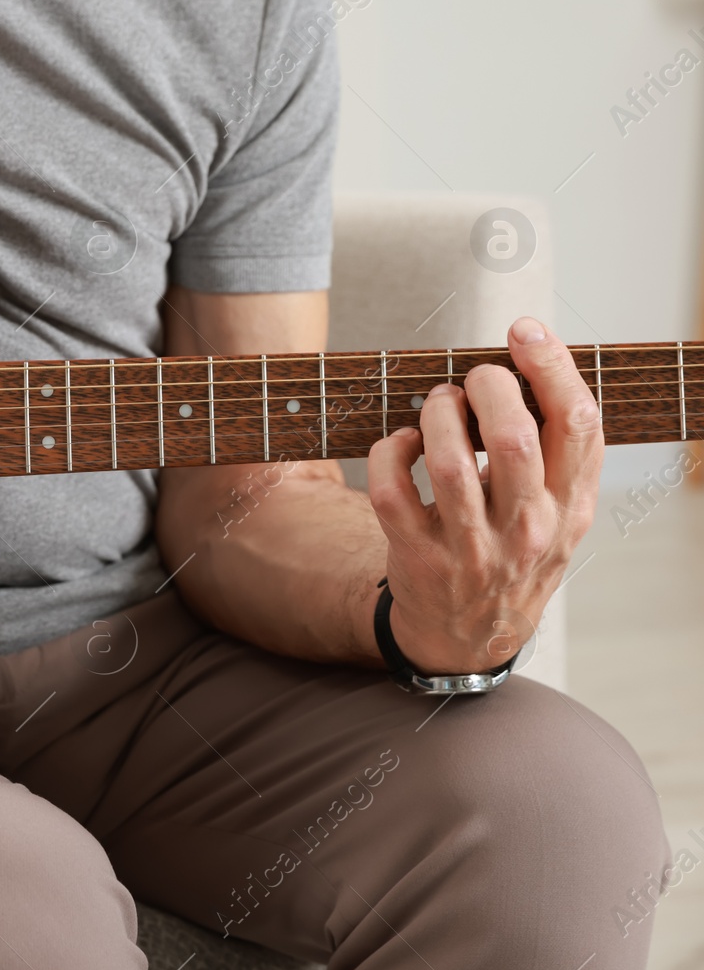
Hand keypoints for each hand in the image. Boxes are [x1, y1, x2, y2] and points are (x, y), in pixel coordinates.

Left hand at [366, 317, 601, 673]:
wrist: (470, 637)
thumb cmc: (515, 552)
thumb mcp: (559, 512)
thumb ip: (559, 453)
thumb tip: (531, 366)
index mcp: (570, 506)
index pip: (578, 424)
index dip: (551, 367)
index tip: (523, 332)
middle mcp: (527, 529)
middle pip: (514, 439)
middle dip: (488, 389)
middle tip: (472, 378)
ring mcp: (471, 547)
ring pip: (449, 462)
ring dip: (436, 415)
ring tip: (436, 403)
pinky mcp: (417, 556)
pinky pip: (392, 490)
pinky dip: (390, 452)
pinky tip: (401, 443)